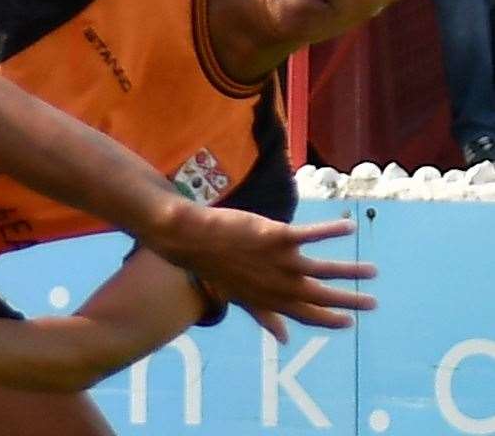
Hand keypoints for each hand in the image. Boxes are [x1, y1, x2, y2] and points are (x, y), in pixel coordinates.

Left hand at [147, 206, 375, 343]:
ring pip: (325, 269)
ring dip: (351, 271)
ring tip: (373, 270)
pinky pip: (312, 235)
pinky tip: (349, 226)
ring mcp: (281, 262)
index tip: (349, 322)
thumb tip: (283, 339)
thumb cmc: (216, 267)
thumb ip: (265, 317)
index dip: (328, 320)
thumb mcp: (241, 298)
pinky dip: (332, 231)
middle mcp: (280, 286)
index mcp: (271, 300)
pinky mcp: (278, 237)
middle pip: (322, 297)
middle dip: (349, 301)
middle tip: (373, 303)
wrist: (193, 240)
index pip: (307, 315)